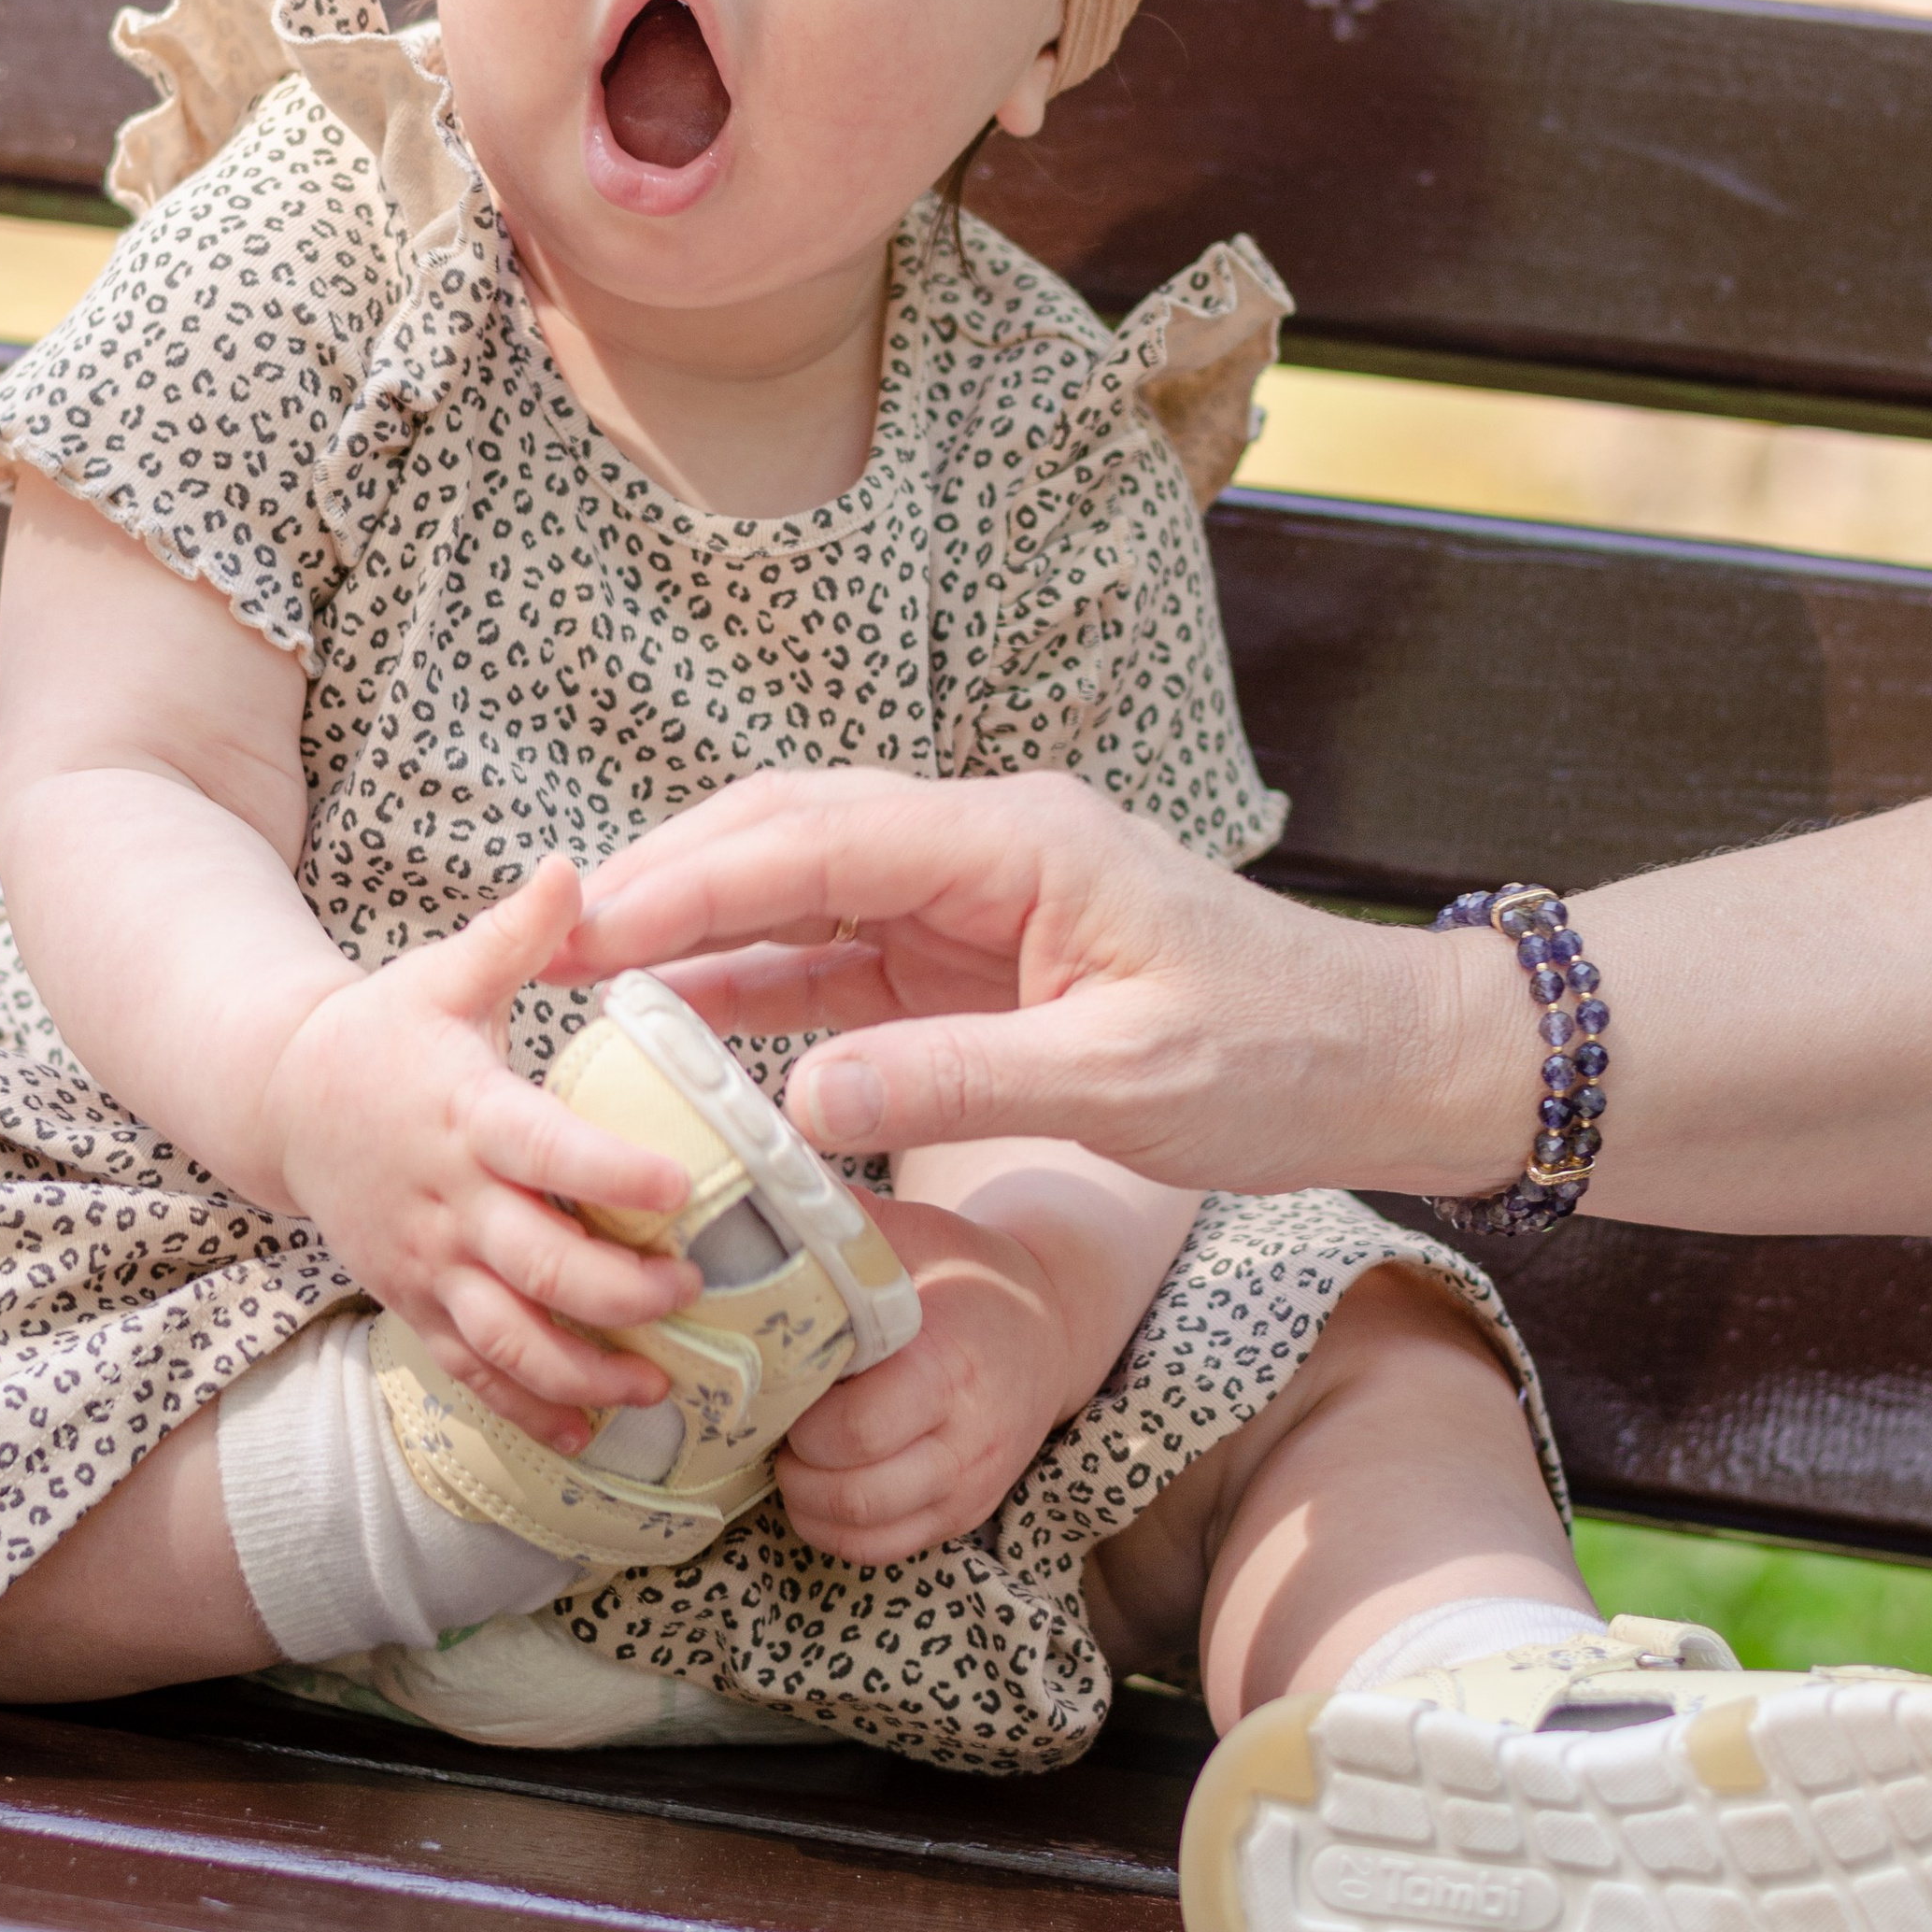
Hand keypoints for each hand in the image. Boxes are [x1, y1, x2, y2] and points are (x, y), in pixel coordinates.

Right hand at [267, 858, 695, 1452]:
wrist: (283, 1101)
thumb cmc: (384, 1031)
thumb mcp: (444, 973)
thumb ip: (517, 933)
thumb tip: (573, 865)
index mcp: (467, 1114)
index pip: (546, 1151)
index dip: (610, 1177)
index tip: (679, 1189)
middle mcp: (449, 1202)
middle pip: (538, 1267)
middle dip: (618, 1293)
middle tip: (689, 1290)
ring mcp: (429, 1265)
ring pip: (508, 1340)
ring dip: (584, 1371)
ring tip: (659, 1382)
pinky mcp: (416, 1304)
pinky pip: (472, 1372)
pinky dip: (529, 1410)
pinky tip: (590, 1433)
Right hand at [558, 768, 1527, 1196]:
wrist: (1377, 1057)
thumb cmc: (1275, 1060)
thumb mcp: (1120, 1087)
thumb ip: (958, 1082)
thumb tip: (802, 1099)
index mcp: (1019, 844)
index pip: (821, 837)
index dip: (695, 881)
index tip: (591, 925)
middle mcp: (984, 846)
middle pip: (791, 832)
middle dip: (669, 881)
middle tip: (554, 945)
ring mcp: (974, 895)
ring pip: (803, 882)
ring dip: (700, 924)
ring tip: (587, 981)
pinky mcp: (973, 953)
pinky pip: (840, 951)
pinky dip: (758, 981)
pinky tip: (682, 1022)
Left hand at [775, 1197, 1074, 1562]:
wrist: (1046, 1330)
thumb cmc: (967, 1276)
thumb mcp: (918, 1234)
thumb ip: (848, 1225)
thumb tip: (768, 1190)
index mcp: (950, 1364)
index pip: (856, 1429)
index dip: (800, 1418)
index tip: (779, 1383)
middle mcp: (965, 1439)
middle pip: (852, 1491)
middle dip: (792, 1463)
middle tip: (773, 1419)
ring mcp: (967, 1486)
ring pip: (861, 1531)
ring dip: (805, 1500)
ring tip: (790, 1450)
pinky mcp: (962, 1516)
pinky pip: (881, 1551)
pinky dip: (832, 1529)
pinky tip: (817, 1482)